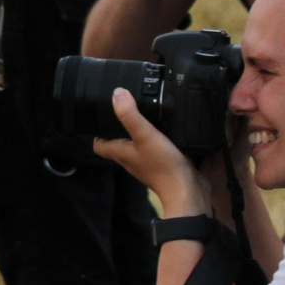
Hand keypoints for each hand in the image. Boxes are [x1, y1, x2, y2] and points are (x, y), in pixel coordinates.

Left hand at [91, 89, 206, 215]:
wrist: (187, 191)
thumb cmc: (162, 166)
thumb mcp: (145, 136)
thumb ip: (130, 116)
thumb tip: (117, 93)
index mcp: (121, 153)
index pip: (100, 145)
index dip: (97, 133)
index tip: (100, 117)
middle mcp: (131, 159)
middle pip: (118, 144)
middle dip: (119, 128)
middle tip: (125, 109)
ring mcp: (148, 163)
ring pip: (137, 146)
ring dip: (139, 133)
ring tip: (145, 114)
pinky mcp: (164, 164)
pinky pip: (156, 149)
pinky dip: (158, 139)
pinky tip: (166, 128)